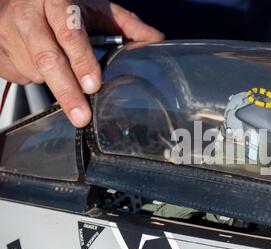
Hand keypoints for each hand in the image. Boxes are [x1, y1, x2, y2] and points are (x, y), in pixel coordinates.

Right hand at [0, 0, 163, 126]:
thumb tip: (156, 40)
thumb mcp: (94, 8)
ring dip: (52, 79)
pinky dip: (31, 76)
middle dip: (67, 91)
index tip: (93, 84)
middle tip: (82, 116)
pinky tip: (37, 62)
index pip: (70, 32)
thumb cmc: (63, 4)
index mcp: (56, 0)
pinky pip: (18, 75)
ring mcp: (6, 31)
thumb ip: (125, 24)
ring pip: (33, 70)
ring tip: (60, 65)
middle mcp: (27, 13)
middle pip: (48, 58)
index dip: (82, 60)